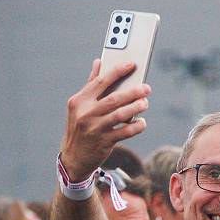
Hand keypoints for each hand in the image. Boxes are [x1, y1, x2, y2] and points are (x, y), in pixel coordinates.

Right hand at [60, 58, 150, 180]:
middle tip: (146, 88)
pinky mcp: (104, 142)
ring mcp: (95, 129)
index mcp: (79, 101)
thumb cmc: (79, 127)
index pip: (100, 81)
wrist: (73, 158)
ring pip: (121, 114)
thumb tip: (98, 62)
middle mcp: (85, 114)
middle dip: (133, 91)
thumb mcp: (79, 106)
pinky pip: (125, 132)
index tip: (131, 64)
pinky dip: (136, 126)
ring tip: (145, 103)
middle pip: (114, 98)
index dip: (117, 71)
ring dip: (136, 107)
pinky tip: (142, 122)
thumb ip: (90, 85)